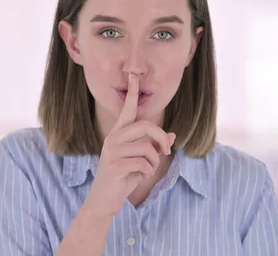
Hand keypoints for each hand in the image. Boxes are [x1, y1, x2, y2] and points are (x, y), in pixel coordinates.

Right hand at [83, 74, 175, 218]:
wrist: (104, 199)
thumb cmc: (123, 177)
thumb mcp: (141, 160)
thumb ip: (154, 146)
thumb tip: (172, 135)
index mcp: (119, 134)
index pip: (127, 110)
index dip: (132, 94)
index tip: (134, 76)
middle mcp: (114, 138)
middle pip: (145, 126)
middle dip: (160, 138)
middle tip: (166, 150)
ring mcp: (113, 151)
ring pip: (147, 147)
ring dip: (154, 162)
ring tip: (146, 170)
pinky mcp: (114, 164)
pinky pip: (144, 163)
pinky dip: (147, 172)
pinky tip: (139, 177)